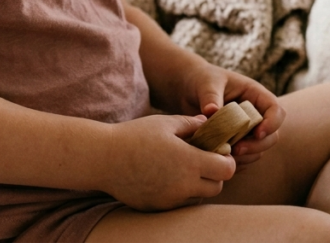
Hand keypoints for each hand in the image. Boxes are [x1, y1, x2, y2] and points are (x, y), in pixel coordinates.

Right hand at [105, 113, 235, 209]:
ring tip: (178, 168)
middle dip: (213, 174)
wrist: (102, 158)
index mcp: (189, 161)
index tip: (215, 151)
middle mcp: (184, 184)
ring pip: (198, 196)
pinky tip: (162, 177)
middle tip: (199, 160)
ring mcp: (171, 199)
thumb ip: (190, 123)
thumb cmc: (132, 136)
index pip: (227, 169)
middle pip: (217, 187)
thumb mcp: (162, 123)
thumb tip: (208, 123)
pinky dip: (178, 192)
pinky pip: (179, 203)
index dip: (225, 160)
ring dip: (196, 185)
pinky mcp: (159, 207)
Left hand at [178, 60, 284, 166]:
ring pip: (258, 150)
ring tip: (224, 155)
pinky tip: (219, 160)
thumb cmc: (201, 79)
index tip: (257, 133)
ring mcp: (248, 131)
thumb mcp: (206, 83)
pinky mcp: (237, 143)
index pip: (276, 110)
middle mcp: (257, 115)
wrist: (188, 89)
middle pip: (271, 136)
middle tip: (236, 149)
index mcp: (255, 95)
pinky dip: (235, 161)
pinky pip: (243, 158)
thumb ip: (210, 96)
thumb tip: (211, 111)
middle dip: (256, 145)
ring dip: (245, 156)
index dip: (272, 123)